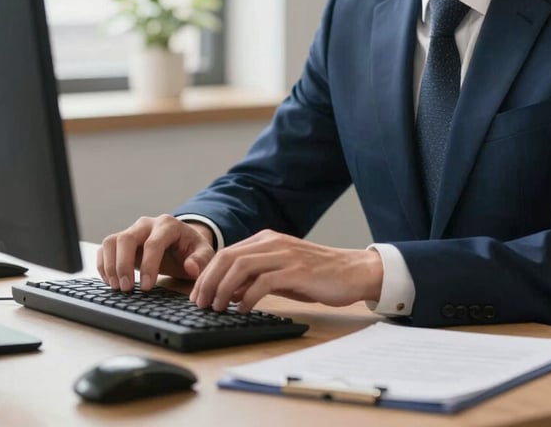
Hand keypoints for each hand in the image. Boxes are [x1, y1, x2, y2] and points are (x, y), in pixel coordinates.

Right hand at [97, 214, 215, 291]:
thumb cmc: (192, 248)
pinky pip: (105, 248)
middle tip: (127, 288)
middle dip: (124, 265)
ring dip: (111, 265)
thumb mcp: (204, 253)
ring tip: (117, 287)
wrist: (182, 243)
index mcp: (168, 225)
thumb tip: (191, 267)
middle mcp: (147, 224)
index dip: (149, 265)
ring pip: (112, 241)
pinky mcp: (122, 241)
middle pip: (127, 238)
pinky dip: (104, 265)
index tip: (147, 287)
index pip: (153, 243)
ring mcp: (132, 231)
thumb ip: (201, 260)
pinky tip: (110, 281)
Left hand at [189, 229, 383, 312]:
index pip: (226, 253)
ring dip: (223, 289)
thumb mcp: (282, 273)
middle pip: (228, 257)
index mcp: (267, 239)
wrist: (353, 271)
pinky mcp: (297, 271)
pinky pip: (263, 282)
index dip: (207, 274)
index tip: (198, 295)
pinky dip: (248, 297)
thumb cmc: (317, 275)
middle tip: (200, 304)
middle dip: (208, 282)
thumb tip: (229, 292)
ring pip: (241, 267)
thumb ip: (257, 278)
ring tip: (217, 308)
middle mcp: (273, 242)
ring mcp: (285, 255)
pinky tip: (242, 309)